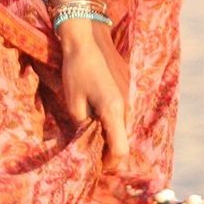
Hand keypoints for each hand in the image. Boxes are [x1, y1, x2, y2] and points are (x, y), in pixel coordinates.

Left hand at [58, 20, 129, 164]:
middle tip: (93, 155)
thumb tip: (88, 138)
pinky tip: (99, 117)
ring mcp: (129, 94)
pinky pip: (124, 110)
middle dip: (111, 150)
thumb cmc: (77, 68)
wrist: (88, 36)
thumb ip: (83, 124)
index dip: (110, 163)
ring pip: (124, 124)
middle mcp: (127, 105)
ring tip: (94, 137)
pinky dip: (114, 119)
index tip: (98, 167)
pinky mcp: (127, 86)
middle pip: (124, 138)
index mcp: (114, 111)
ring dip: (112, 134)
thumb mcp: (73, 102)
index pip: (120, 149)